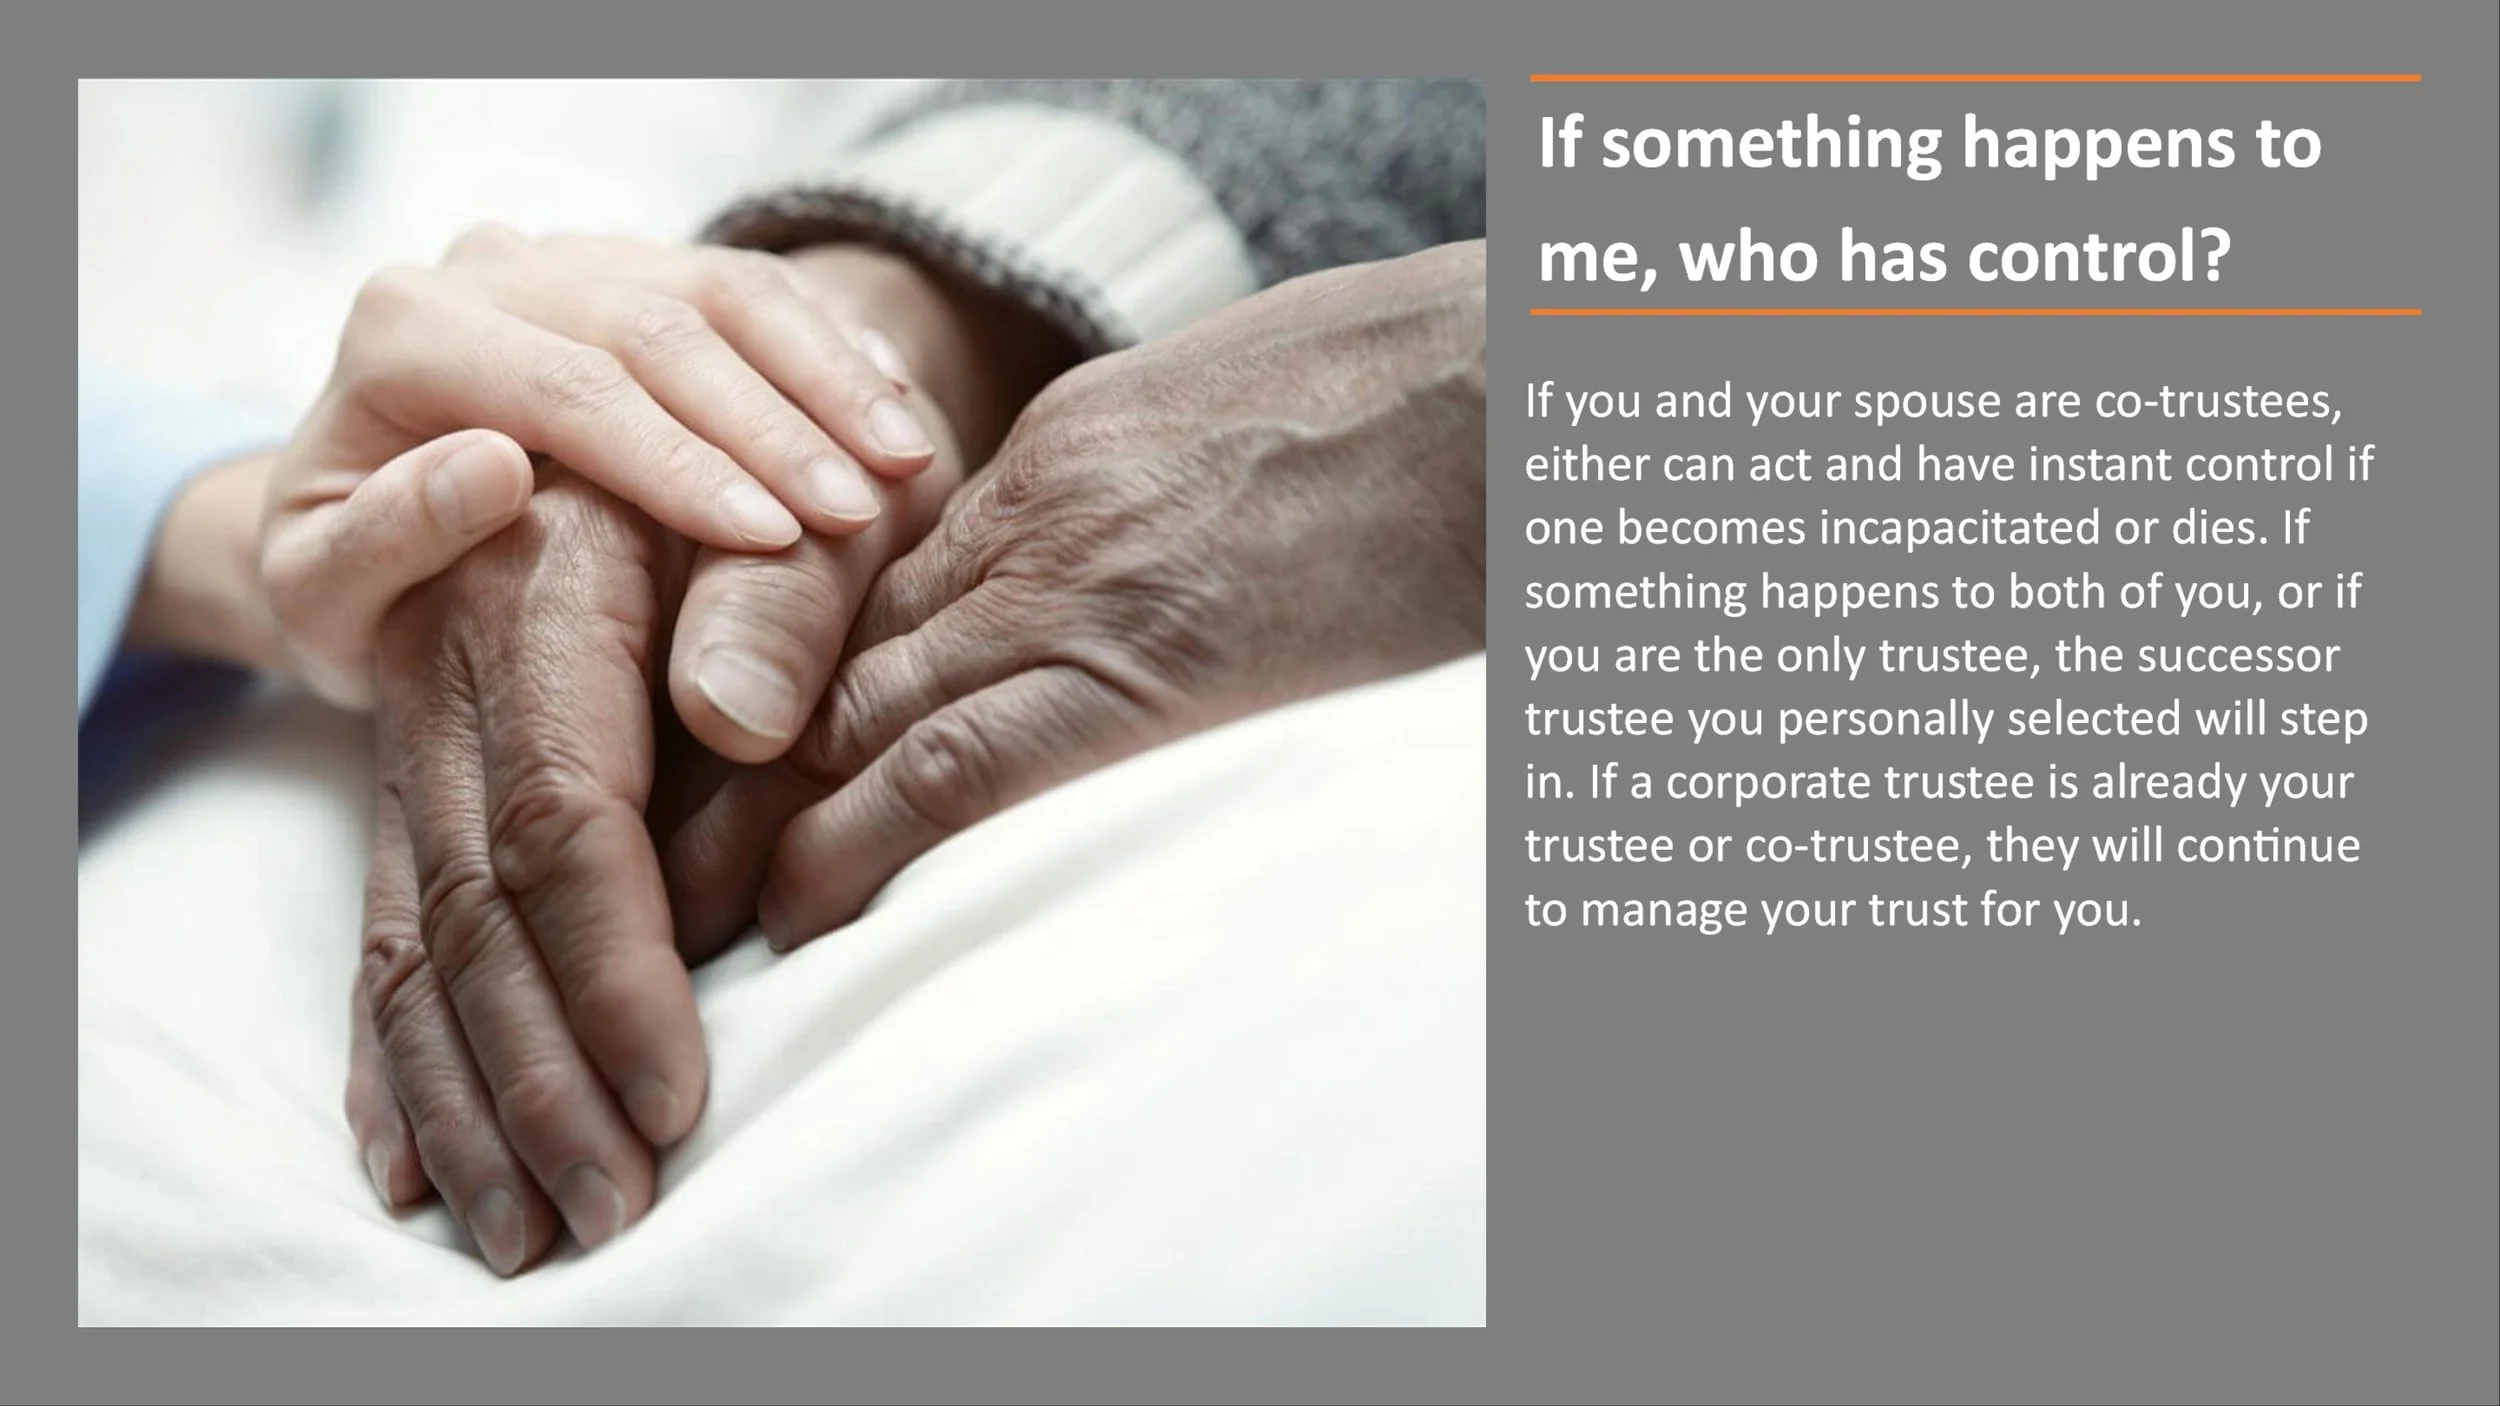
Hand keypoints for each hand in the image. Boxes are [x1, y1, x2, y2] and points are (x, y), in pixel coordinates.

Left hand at [263, 226, 938, 708]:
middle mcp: (491, 267)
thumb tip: (491, 469)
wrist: (362, 524)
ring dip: (827, 378)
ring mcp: (578, 259)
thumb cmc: (348, 589)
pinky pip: (760, 287)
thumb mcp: (319, 598)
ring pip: (725, 290)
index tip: (772, 542)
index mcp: (404, 329)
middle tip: (859, 516)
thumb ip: (382, 541)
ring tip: (906, 461)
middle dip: (773, 427)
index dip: (679, 463)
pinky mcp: (647, 270)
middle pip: (659, 328)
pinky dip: (834, 348)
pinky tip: (896, 410)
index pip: (568, 386)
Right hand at [341, 242, 1058, 1271]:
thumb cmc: (801, 477)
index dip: (615, 966)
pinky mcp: (430, 790)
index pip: (565, 815)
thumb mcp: (823, 504)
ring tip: (525, 1230)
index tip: (679, 1090)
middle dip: (541, 1076)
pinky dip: (400, 1058)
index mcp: (543, 594)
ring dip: (469, 1100)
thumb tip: (734, 714)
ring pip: (419, 942)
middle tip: (612, 1207)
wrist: (705, 421)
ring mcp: (427, 739)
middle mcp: (457, 675)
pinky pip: (390, 936)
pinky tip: (413, 1162)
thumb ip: (786, 600)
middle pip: (477, 907)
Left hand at [661, 241, 1488, 951]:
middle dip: (716, 763)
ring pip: (853, 710)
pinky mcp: (1143, 668)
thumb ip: (1152, 502)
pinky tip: (796, 914)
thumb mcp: (1249, 428)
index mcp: (1062, 457)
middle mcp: (1033, 517)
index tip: (704, 766)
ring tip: (669, 919)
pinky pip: (956, 766)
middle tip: (628, 860)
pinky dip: (855, 846)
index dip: (768, 687)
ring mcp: (1077, 584)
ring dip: (749, 820)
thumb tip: (1138, 589)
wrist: (1498, 385)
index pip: (869, 587)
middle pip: (823, 648)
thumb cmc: (1406, 402)